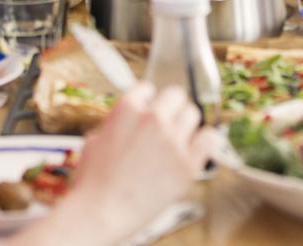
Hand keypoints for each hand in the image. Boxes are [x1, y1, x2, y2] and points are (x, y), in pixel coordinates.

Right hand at [62, 84, 214, 242]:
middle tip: (167, 122)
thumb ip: (116, 123)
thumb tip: (128, 119)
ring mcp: (173, 140)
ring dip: (186, 123)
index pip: (148, 88)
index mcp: (128, 109)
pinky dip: (205, 140)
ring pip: (193, 114)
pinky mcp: (189, 162)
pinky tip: (197, 146)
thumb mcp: (95, 141)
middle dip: (170, 107)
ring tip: (177, 138)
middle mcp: (154, 119)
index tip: (148, 110)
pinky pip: (210, 138)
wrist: (101, 214)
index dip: (147, 101)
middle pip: (176, 95)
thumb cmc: (93, 183)